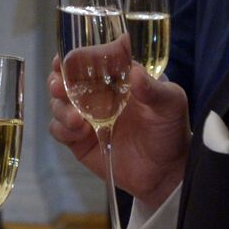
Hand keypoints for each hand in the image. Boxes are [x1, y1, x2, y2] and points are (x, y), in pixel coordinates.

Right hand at [48, 56, 190, 210]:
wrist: (165, 171)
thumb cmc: (170, 129)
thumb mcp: (170, 104)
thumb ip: (154, 89)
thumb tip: (135, 71)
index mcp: (115, 78)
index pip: (89, 61)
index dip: (74, 58)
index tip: (64, 60)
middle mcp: (96, 94)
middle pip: (65, 80)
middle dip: (57, 81)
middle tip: (59, 87)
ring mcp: (85, 117)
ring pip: (58, 104)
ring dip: (60, 108)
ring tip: (75, 119)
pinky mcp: (79, 141)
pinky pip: (59, 130)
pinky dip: (62, 128)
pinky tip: (78, 131)